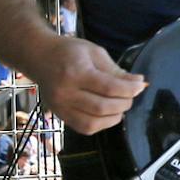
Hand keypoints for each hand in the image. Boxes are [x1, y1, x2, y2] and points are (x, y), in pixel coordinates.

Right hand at [28, 37, 144, 135]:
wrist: (38, 57)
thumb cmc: (69, 51)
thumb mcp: (94, 52)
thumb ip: (115, 70)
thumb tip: (138, 82)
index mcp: (76, 73)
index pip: (108, 87)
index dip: (129, 89)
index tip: (141, 85)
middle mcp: (66, 93)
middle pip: (102, 107)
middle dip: (124, 103)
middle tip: (131, 95)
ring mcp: (61, 107)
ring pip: (93, 122)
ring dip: (114, 117)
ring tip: (121, 106)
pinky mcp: (59, 115)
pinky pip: (83, 128)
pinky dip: (101, 124)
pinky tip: (108, 114)